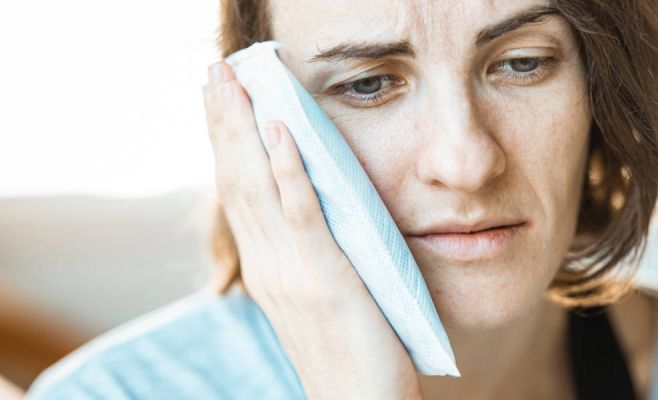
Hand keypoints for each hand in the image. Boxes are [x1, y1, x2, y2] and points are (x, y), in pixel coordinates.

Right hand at [202, 61, 421, 399]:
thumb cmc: (345, 353)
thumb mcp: (315, 297)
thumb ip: (305, 256)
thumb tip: (308, 214)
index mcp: (266, 268)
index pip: (237, 193)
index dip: (224, 143)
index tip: (217, 100)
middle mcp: (269, 264)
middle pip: (236, 179)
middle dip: (224, 122)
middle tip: (213, 71)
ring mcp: (292, 270)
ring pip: (258, 186)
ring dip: (244, 129)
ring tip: (233, 82)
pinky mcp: (325, 276)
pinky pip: (301, 212)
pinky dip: (288, 167)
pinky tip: (279, 130)